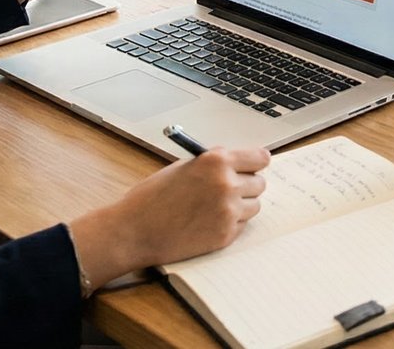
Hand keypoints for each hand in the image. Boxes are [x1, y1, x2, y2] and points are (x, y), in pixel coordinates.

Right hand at [70, 145, 272, 284]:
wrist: (133, 231)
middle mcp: (227, 184)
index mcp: (216, 161)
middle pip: (260, 183)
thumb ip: (213, 164)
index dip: (255, 163)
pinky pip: (242, 226)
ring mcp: (228, 212)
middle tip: (228, 191)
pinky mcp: (225, 235)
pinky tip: (207, 223)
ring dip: (240, 206)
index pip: (261, 158)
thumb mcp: (183, 167)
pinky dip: (230, 224)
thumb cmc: (152, 197)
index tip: (253, 168)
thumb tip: (239, 164)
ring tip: (214, 208)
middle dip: (246, 186)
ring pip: (254, 206)